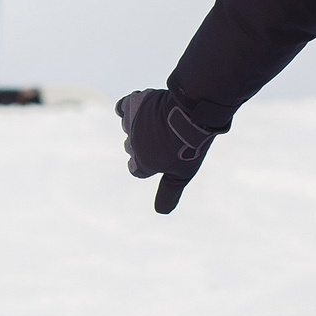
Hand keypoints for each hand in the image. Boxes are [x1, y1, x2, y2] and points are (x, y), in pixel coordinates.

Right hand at [116, 88, 214, 213]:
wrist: (193, 114)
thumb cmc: (190, 147)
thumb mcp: (183, 175)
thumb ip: (169, 192)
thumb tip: (161, 212)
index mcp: (142, 163)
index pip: (137, 170)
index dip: (151, 165)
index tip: (164, 157)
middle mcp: (132, 145)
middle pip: (133, 148)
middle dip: (147, 145)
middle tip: (169, 138)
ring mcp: (132, 124)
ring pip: (130, 127)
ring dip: (142, 126)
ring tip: (163, 122)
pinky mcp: (135, 103)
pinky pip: (122, 107)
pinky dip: (127, 108)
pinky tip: (141, 109)